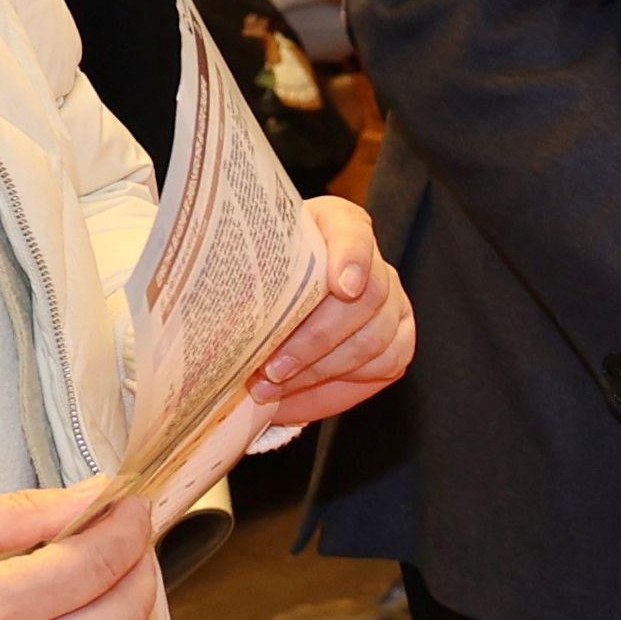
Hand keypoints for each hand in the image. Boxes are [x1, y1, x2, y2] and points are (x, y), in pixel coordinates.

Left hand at [236, 197, 411, 445]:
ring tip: (271, 388)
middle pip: (367, 297)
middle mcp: (372, 262)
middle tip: (271, 367)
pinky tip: (298, 393)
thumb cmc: (249, 287)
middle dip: (315, 340)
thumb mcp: (237, 271)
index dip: (351, 259)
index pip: (353, 232)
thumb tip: (221, 316)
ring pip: (374, 338)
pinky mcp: (399, 337)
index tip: (341, 288)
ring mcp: (391, 300)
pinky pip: (386, 363)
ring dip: (319, 370)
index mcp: (333, 226)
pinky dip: (340, 384)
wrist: (262, 314)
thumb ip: (238, 279)